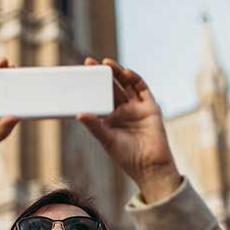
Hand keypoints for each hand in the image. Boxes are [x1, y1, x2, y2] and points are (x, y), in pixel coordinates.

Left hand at [77, 57, 180, 199]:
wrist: (150, 166)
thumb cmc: (127, 157)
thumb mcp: (107, 140)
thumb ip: (94, 126)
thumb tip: (78, 114)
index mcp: (111, 120)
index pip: (99, 99)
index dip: (91, 87)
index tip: (80, 76)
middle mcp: (124, 112)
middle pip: (112, 88)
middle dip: (102, 76)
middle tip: (89, 63)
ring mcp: (137, 108)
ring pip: (126, 85)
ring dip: (117, 73)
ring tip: (106, 63)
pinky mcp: (151, 107)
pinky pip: (143, 89)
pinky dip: (135, 80)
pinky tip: (126, 73)